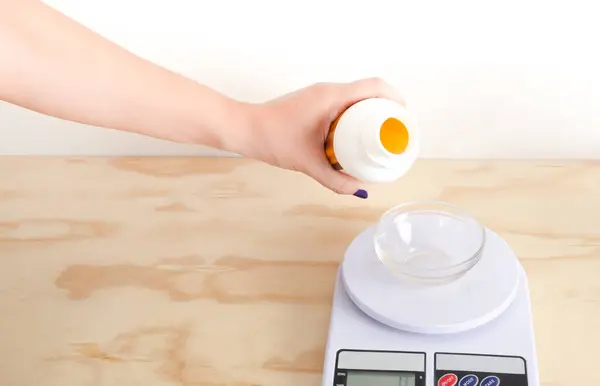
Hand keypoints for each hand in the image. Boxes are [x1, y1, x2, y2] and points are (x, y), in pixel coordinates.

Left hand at [240, 78, 404, 197]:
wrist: (244, 128)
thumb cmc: (272, 139)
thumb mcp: (308, 163)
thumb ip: (334, 180)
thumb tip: (358, 191)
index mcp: (332, 96)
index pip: (375, 87)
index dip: (396, 99)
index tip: (405, 117)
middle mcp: (328, 90)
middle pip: (369, 91)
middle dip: (386, 109)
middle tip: (395, 131)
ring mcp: (320, 94)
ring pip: (355, 98)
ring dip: (369, 112)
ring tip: (379, 136)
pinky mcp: (313, 102)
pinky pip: (342, 104)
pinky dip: (354, 116)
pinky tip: (355, 136)